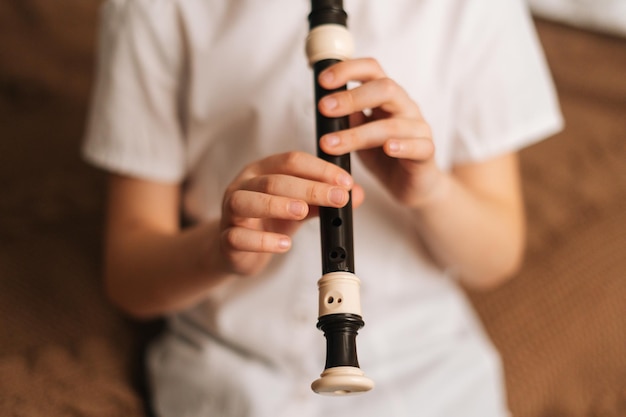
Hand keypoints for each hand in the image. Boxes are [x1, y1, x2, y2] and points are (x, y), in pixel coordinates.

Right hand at [219, 152, 362, 275]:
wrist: (237, 250)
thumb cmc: (269, 221)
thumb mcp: (300, 207)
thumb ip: (325, 200)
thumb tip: (358, 194)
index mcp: (263, 170)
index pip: (292, 161)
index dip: (320, 169)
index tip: (346, 182)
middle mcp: (244, 185)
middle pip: (274, 180)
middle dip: (309, 188)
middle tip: (338, 198)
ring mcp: (231, 211)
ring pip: (248, 201)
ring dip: (278, 205)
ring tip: (303, 212)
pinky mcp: (226, 238)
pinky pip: (238, 237)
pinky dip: (262, 241)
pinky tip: (284, 245)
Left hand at [317, 58, 443, 207]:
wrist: (413, 185)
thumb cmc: (384, 157)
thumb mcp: (359, 134)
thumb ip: (348, 119)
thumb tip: (325, 104)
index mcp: (387, 97)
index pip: (372, 70)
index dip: (347, 70)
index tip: (322, 81)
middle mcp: (405, 106)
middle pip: (385, 88)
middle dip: (351, 97)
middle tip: (324, 108)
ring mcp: (419, 128)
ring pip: (393, 125)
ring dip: (358, 134)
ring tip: (331, 144)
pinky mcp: (427, 152)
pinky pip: (419, 146)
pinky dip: (403, 146)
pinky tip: (388, 148)